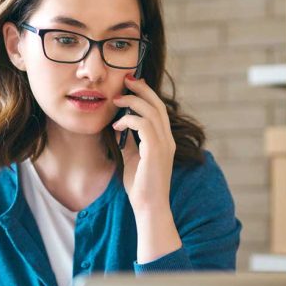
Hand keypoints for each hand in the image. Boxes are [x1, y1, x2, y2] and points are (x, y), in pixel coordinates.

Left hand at [111, 74, 175, 212]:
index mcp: (165, 140)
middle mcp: (168, 139)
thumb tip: (120, 126)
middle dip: (142, 89)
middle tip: (126, 79)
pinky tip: (117, 126)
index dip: (146, 94)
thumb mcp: (134, 157)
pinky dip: (129, 120)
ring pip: (151, 111)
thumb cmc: (141, 186)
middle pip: (157, 104)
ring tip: (117, 100)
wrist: (149, 207)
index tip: (131, 85)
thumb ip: (130, 141)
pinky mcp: (156, 151)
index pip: (158, 110)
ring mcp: (164, 144)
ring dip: (132, 102)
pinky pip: (144, 125)